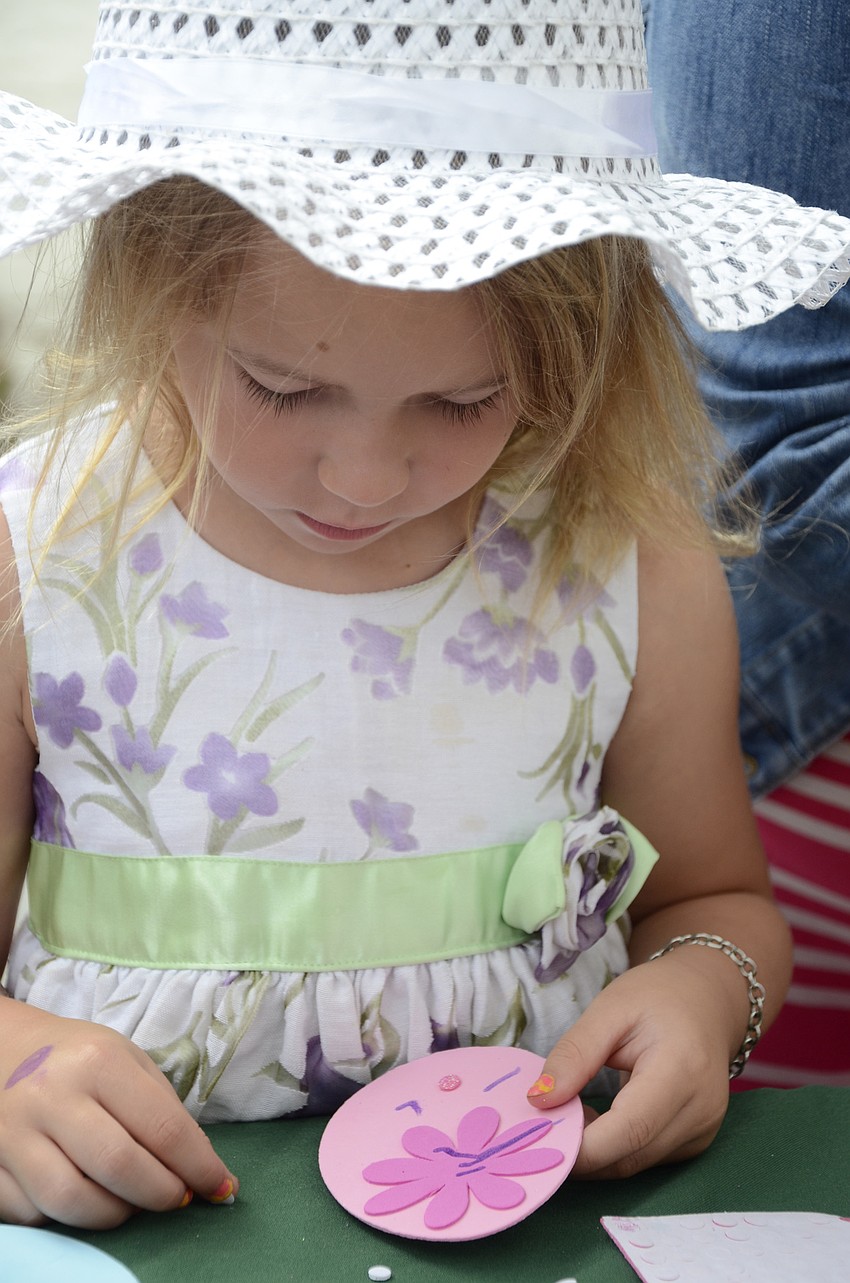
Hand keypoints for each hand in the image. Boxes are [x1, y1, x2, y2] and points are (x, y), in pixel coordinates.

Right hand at [0, 998, 237, 1227]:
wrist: (5, 1049)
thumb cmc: (79, 1056)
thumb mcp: (128, 1060)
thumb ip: (164, 1109)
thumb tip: (201, 1166)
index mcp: (98, 1063)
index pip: (162, 1128)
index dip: (200, 1167)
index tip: (222, 1187)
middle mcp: (53, 1096)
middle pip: (119, 1167)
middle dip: (163, 1194)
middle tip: (180, 1197)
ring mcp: (15, 1133)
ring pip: (72, 1201)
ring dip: (116, 1215)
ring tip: (134, 1201)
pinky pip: (32, 1214)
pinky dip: (66, 1219)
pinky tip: (86, 1196)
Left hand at [525, 957, 732, 1177]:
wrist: (706, 1000)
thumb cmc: (658, 996)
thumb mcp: (609, 1009)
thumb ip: (575, 1054)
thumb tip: (539, 1100)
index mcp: (682, 1070)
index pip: (629, 1129)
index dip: (581, 1146)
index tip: (537, 1134)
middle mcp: (700, 1110)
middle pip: (630, 1155)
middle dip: (580, 1153)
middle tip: (538, 1127)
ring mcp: (702, 1131)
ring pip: (635, 1163)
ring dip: (594, 1152)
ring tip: (568, 1114)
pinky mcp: (696, 1141)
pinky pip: (645, 1157)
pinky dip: (613, 1148)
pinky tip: (596, 1119)